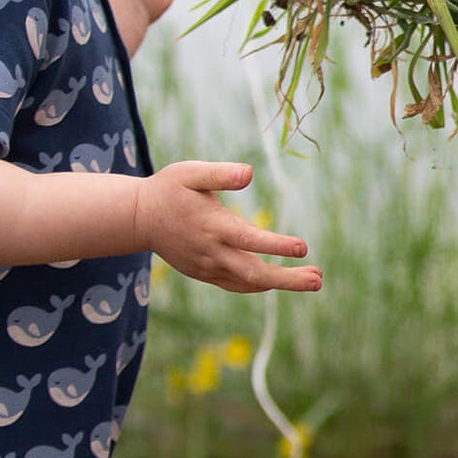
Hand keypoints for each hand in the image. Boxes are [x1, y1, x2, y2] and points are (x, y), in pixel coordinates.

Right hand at [137, 161, 322, 293]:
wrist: (139, 218)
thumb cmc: (169, 189)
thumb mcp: (190, 173)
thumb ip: (220, 173)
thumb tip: (249, 172)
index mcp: (212, 226)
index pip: (249, 240)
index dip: (276, 245)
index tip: (303, 248)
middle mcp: (211, 252)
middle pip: (253, 273)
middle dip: (287, 279)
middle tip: (318, 279)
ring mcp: (208, 267)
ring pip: (248, 283)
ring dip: (281, 283)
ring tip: (315, 279)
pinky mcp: (205, 274)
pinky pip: (237, 285)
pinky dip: (260, 285)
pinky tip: (281, 280)